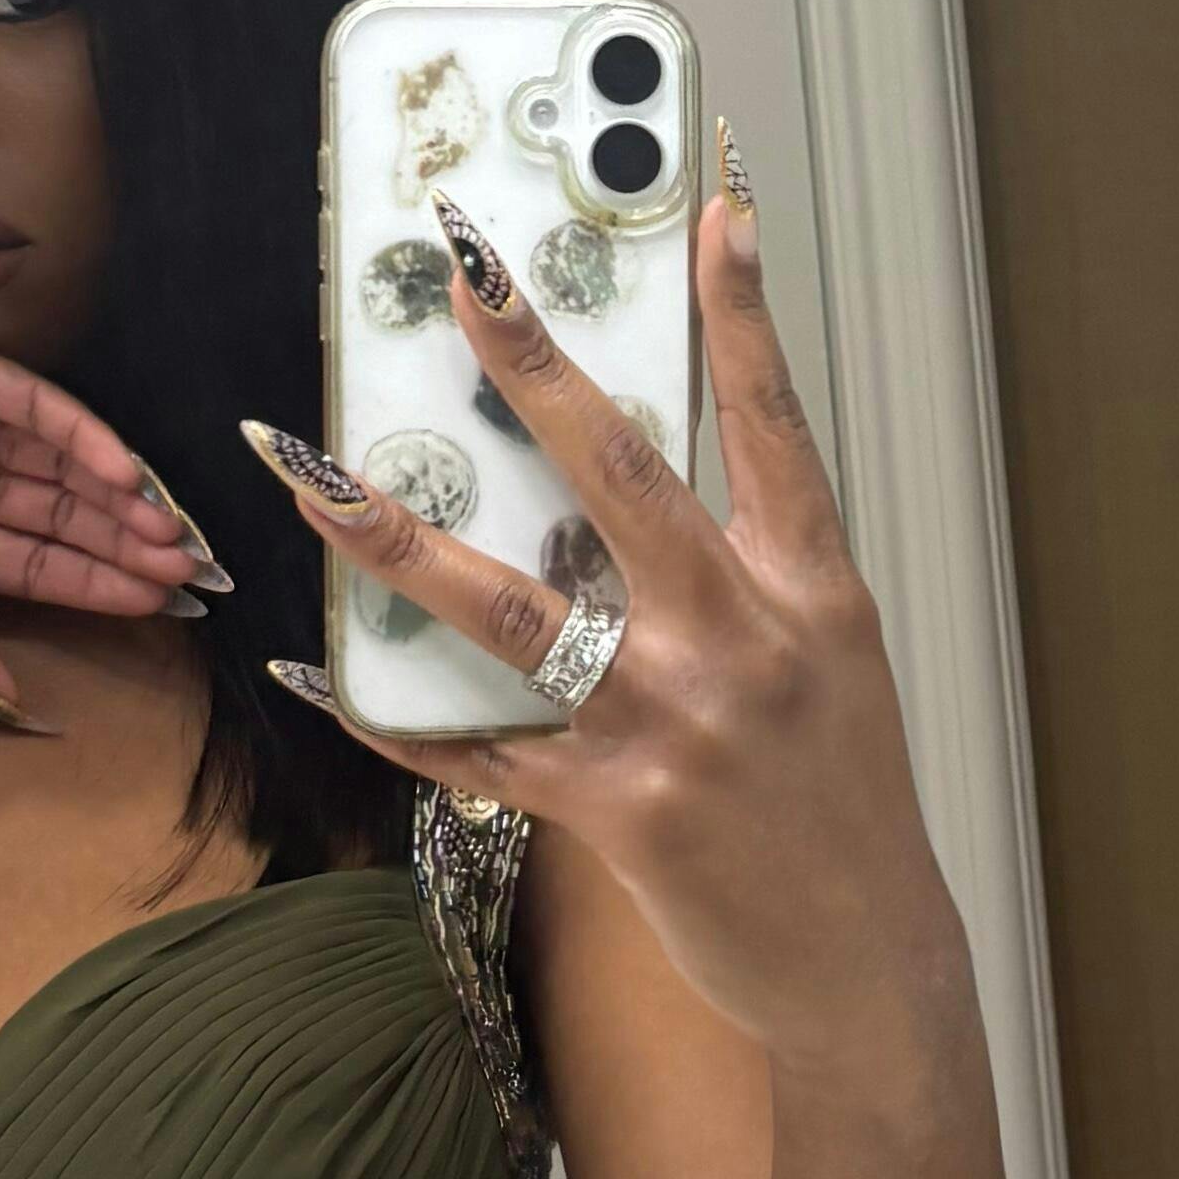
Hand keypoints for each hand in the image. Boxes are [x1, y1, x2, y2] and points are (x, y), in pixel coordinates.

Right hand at [0, 315, 205, 707]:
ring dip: (117, 496)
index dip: (94, 583)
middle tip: (189, 572)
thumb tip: (1, 689)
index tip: (159, 608)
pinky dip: (82, 435)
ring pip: (57, 462)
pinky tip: (126, 475)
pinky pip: (33, 404)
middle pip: (58, 515)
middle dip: (123, 543)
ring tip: (172, 533)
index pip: (32, 565)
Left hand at [244, 157, 975, 1077]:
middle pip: (621, 473)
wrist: (869, 967)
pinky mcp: (616, 810)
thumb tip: (623, 504)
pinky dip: (388, 714)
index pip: (773, 425)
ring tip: (310, 476)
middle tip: (463, 272)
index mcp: (811, 592)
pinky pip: (478, 750)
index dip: (743, 315)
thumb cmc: (840, 809)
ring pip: (513, 608)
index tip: (714, 210)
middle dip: (531, 362)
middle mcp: (743, 640)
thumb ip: (746, 582)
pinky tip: (313, 674)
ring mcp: (675, 724)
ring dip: (397, 539)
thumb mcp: (827, 669)